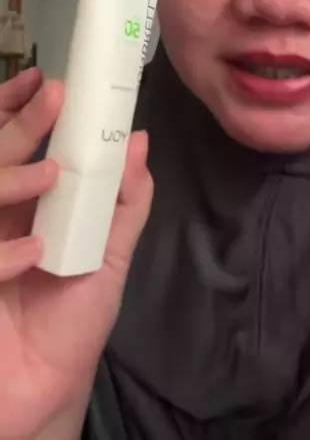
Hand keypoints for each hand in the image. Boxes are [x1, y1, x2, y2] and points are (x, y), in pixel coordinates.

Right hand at [0, 68, 152, 439]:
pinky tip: (35, 255)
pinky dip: (4, 251)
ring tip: (52, 175)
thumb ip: (125, 201)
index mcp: (26, 201)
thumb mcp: (110, 255)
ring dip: (13, 175)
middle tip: (53, 96)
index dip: (26, 110)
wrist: (47, 386)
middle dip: (22, 123)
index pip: (19, 144)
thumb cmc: (72, 316)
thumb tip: (139, 140)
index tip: (48, 81)